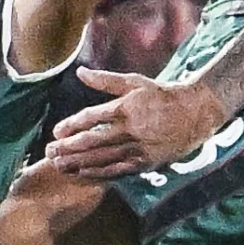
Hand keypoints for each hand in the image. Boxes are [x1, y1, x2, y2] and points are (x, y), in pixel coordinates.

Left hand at [43, 67, 231, 181]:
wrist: (194, 114)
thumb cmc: (161, 95)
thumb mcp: (134, 82)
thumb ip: (105, 81)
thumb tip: (79, 72)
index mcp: (125, 108)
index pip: (90, 118)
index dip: (71, 126)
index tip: (57, 132)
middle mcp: (129, 130)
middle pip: (91, 142)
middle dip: (68, 148)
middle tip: (49, 152)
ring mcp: (137, 148)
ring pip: (101, 159)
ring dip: (77, 163)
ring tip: (59, 165)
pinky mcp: (145, 162)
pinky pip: (117, 170)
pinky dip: (98, 172)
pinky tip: (82, 172)